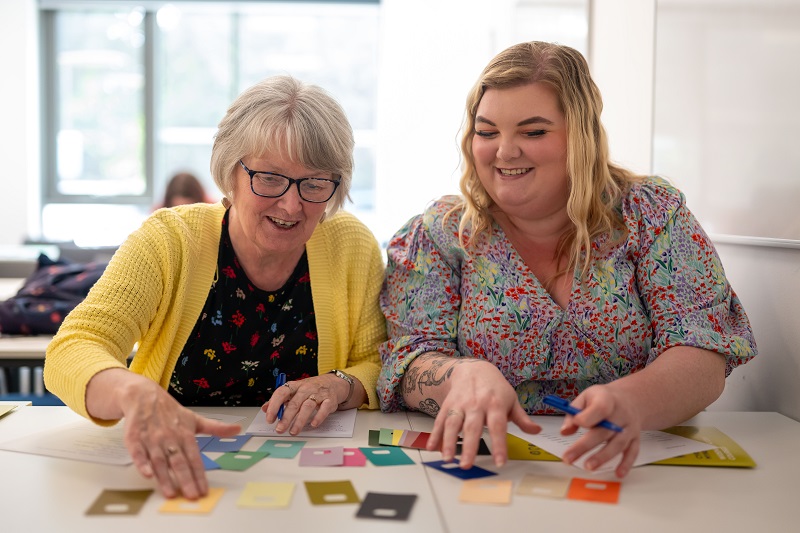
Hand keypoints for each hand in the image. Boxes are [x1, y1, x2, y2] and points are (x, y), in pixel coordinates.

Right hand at [117, 378, 240, 498]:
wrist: (144, 396)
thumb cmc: (170, 412)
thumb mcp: (194, 419)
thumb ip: (215, 427)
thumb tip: (237, 429)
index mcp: (185, 434)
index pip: (194, 458)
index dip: (199, 475)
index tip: (203, 490)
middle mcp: (170, 438)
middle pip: (179, 462)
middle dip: (186, 480)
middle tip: (191, 495)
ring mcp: (152, 439)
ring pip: (159, 461)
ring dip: (165, 478)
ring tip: (171, 493)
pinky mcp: (135, 439)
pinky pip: (138, 453)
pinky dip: (142, 464)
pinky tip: (147, 474)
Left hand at [261, 373, 349, 434]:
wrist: (332, 383)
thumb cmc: (310, 389)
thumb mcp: (294, 390)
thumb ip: (279, 400)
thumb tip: (264, 409)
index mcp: (295, 386)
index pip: (281, 393)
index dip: (274, 405)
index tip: (269, 418)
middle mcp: (306, 389)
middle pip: (294, 403)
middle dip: (286, 418)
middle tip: (280, 429)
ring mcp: (318, 394)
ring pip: (307, 407)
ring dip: (299, 420)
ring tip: (293, 431)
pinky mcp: (329, 400)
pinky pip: (324, 409)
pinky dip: (319, 417)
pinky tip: (313, 424)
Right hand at [427, 361, 539, 467]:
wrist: (473, 368)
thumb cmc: (495, 387)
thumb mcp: (511, 399)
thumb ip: (522, 418)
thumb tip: (536, 431)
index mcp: (495, 404)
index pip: (498, 426)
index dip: (499, 444)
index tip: (500, 461)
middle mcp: (476, 404)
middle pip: (472, 427)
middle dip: (469, 447)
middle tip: (466, 465)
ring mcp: (460, 404)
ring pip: (453, 424)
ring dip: (448, 442)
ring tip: (447, 459)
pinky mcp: (448, 405)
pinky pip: (440, 420)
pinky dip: (435, 434)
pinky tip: (432, 447)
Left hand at [559, 385, 640, 476]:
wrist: (630, 399)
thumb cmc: (603, 399)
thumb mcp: (586, 397)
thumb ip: (573, 412)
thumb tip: (565, 431)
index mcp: (607, 400)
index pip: (600, 408)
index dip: (587, 417)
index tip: (576, 422)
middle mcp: (621, 415)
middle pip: (604, 431)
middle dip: (585, 446)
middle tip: (569, 458)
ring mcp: (629, 428)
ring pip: (618, 444)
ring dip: (603, 457)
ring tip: (589, 466)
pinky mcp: (635, 439)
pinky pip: (632, 452)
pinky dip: (626, 464)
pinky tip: (618, 474)